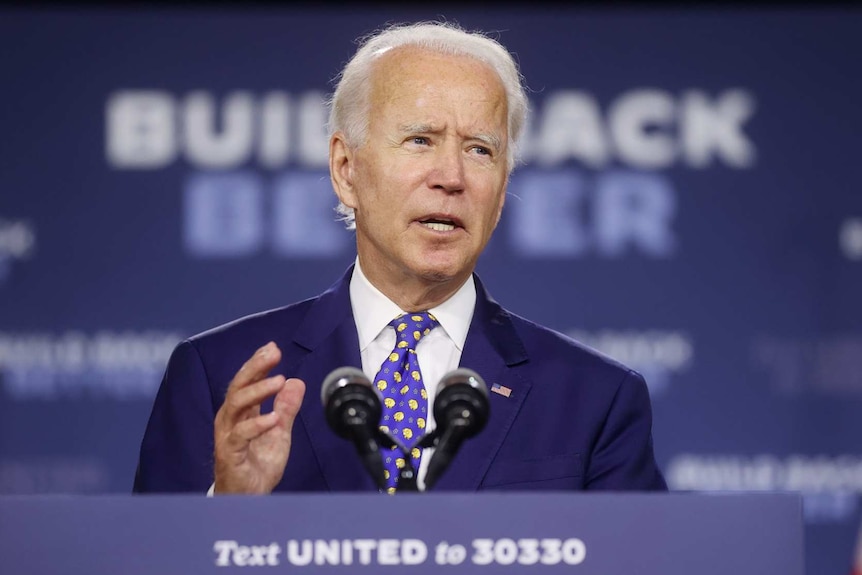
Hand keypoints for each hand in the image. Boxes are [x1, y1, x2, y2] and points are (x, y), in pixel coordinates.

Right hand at [213, 341, 304, 493]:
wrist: (249, 497)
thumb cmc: (258, 465)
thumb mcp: (279, 433)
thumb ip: (286, 408)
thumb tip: (296, 382)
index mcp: (241, 412)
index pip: (247, 381)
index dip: (258, 363)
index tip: (273, 348)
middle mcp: (230, 419)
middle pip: (238, 386)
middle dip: (255, 367)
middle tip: (273, 354)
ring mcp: (228, 435)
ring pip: (236, 405)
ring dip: (257, 391)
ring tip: (278, 381)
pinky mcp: (229, 453)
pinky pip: (240, 435)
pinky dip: (257, 424)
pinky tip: (273, 418)